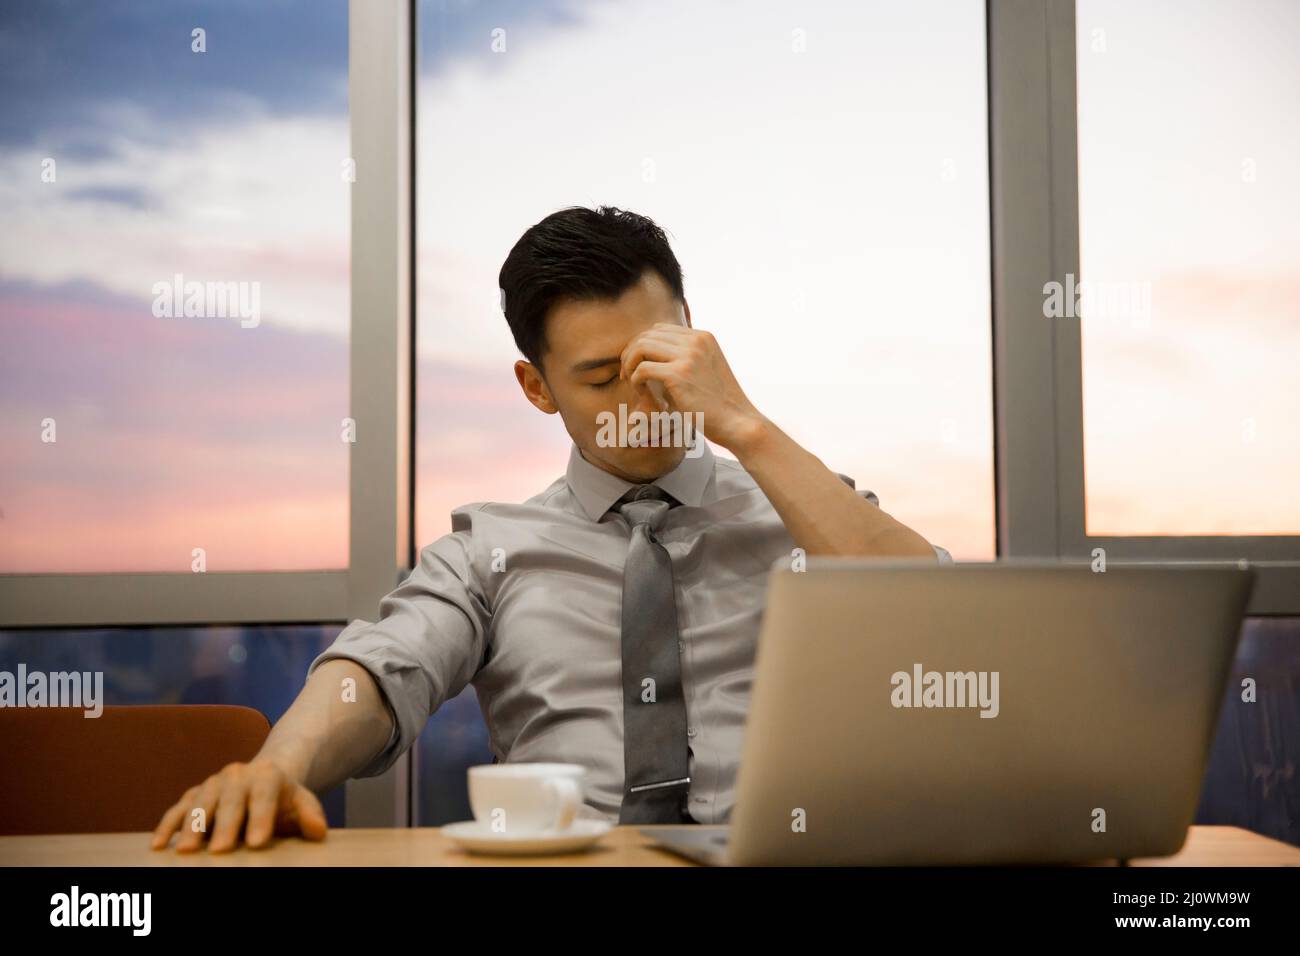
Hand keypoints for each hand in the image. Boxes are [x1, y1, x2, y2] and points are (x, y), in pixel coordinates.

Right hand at [150, 758, 327, 851]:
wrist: (263, 778)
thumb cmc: (283, 799)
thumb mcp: (302, 802)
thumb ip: (310, 815)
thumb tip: (318, 831)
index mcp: (266, 775)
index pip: (264, 796)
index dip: (261, 819)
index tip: (257, 843)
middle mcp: (237, 775)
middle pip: (230, 800)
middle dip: (224, 826)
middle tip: (220, 851)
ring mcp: (212, 783)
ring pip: (200, 803)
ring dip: (191, 826)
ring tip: (186, 851)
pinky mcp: (193, 793)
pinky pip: (177, 808)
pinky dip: (167, 824)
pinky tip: (158, 844)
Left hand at [619, 323, 766, 452]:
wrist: (738, 422)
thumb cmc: (719, 404)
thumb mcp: (704, 371)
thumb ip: (683, 359)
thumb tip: (650, 358)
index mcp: (702, 337)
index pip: (659, 329)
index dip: (642, 346)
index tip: (637, 366)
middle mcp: (695, 341)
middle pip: (647, 335)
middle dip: (631, 354)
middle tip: (628, 375)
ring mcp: (688, 356)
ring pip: (641, 348)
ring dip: (630, 365)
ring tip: (633, 384)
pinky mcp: (679, 374)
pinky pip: (642, 370)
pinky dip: (636, 382)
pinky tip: (643, 395)